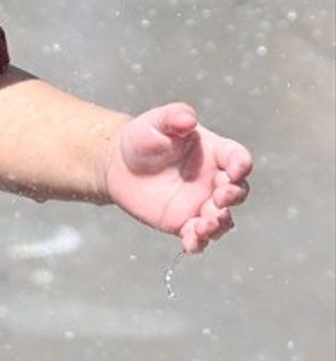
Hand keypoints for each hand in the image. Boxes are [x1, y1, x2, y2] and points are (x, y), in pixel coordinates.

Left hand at [106, 103, 252, 252]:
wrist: (119, 165)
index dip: (240, 164)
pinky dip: (198, 243)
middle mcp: (213, 180)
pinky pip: (197, 237)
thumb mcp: (156, 122)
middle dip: (232, 196)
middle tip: (219, 197)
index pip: (237, 159)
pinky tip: (191, 243)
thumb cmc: (143, 138)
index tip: (233, 170)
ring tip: (204, 225)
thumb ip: (174, 117)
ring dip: (219, 224)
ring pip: (221, 219)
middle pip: (236, 192)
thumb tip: (187, 120)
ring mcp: (200, 203)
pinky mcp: (183, 223)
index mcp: (215, 152)